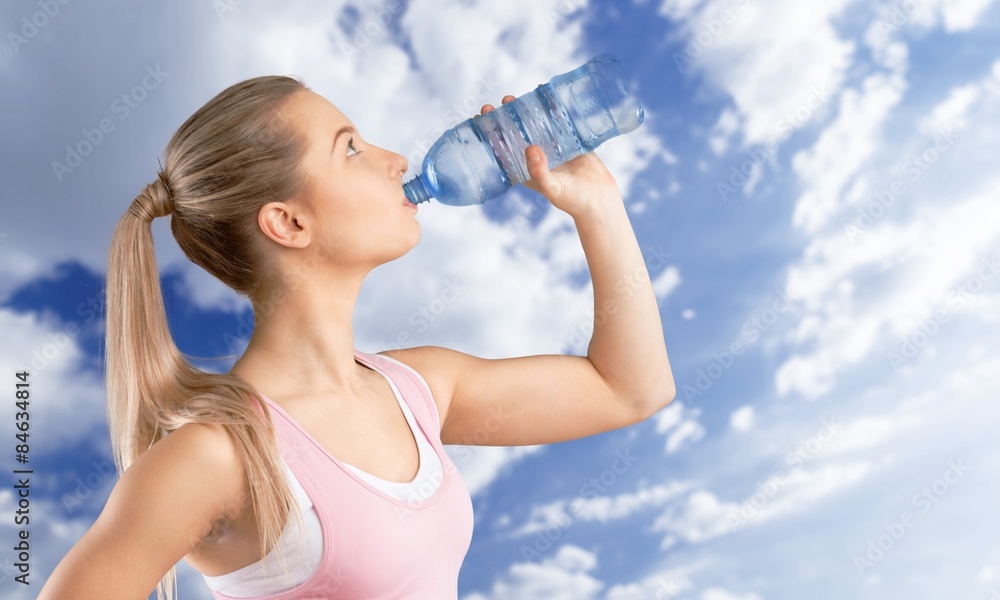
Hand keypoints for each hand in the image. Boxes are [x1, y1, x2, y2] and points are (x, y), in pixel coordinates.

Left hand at [480, 94, 620, 218]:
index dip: (491, 133)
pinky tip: (547, 94)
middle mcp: (536, 156)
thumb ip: (539, 171)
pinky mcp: (570, 141)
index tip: (481, 117)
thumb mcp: (552, 188)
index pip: (503, 148)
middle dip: (508, 117)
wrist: (599, 200)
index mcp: (525, 169)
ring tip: (518, 97)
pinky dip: (553, 108)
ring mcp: (553, 147)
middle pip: (517, 132)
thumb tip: (530, 149)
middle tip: (503, 101)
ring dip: (527, 110)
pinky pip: (559, 121)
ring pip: (536, 124)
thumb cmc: (572, 199)